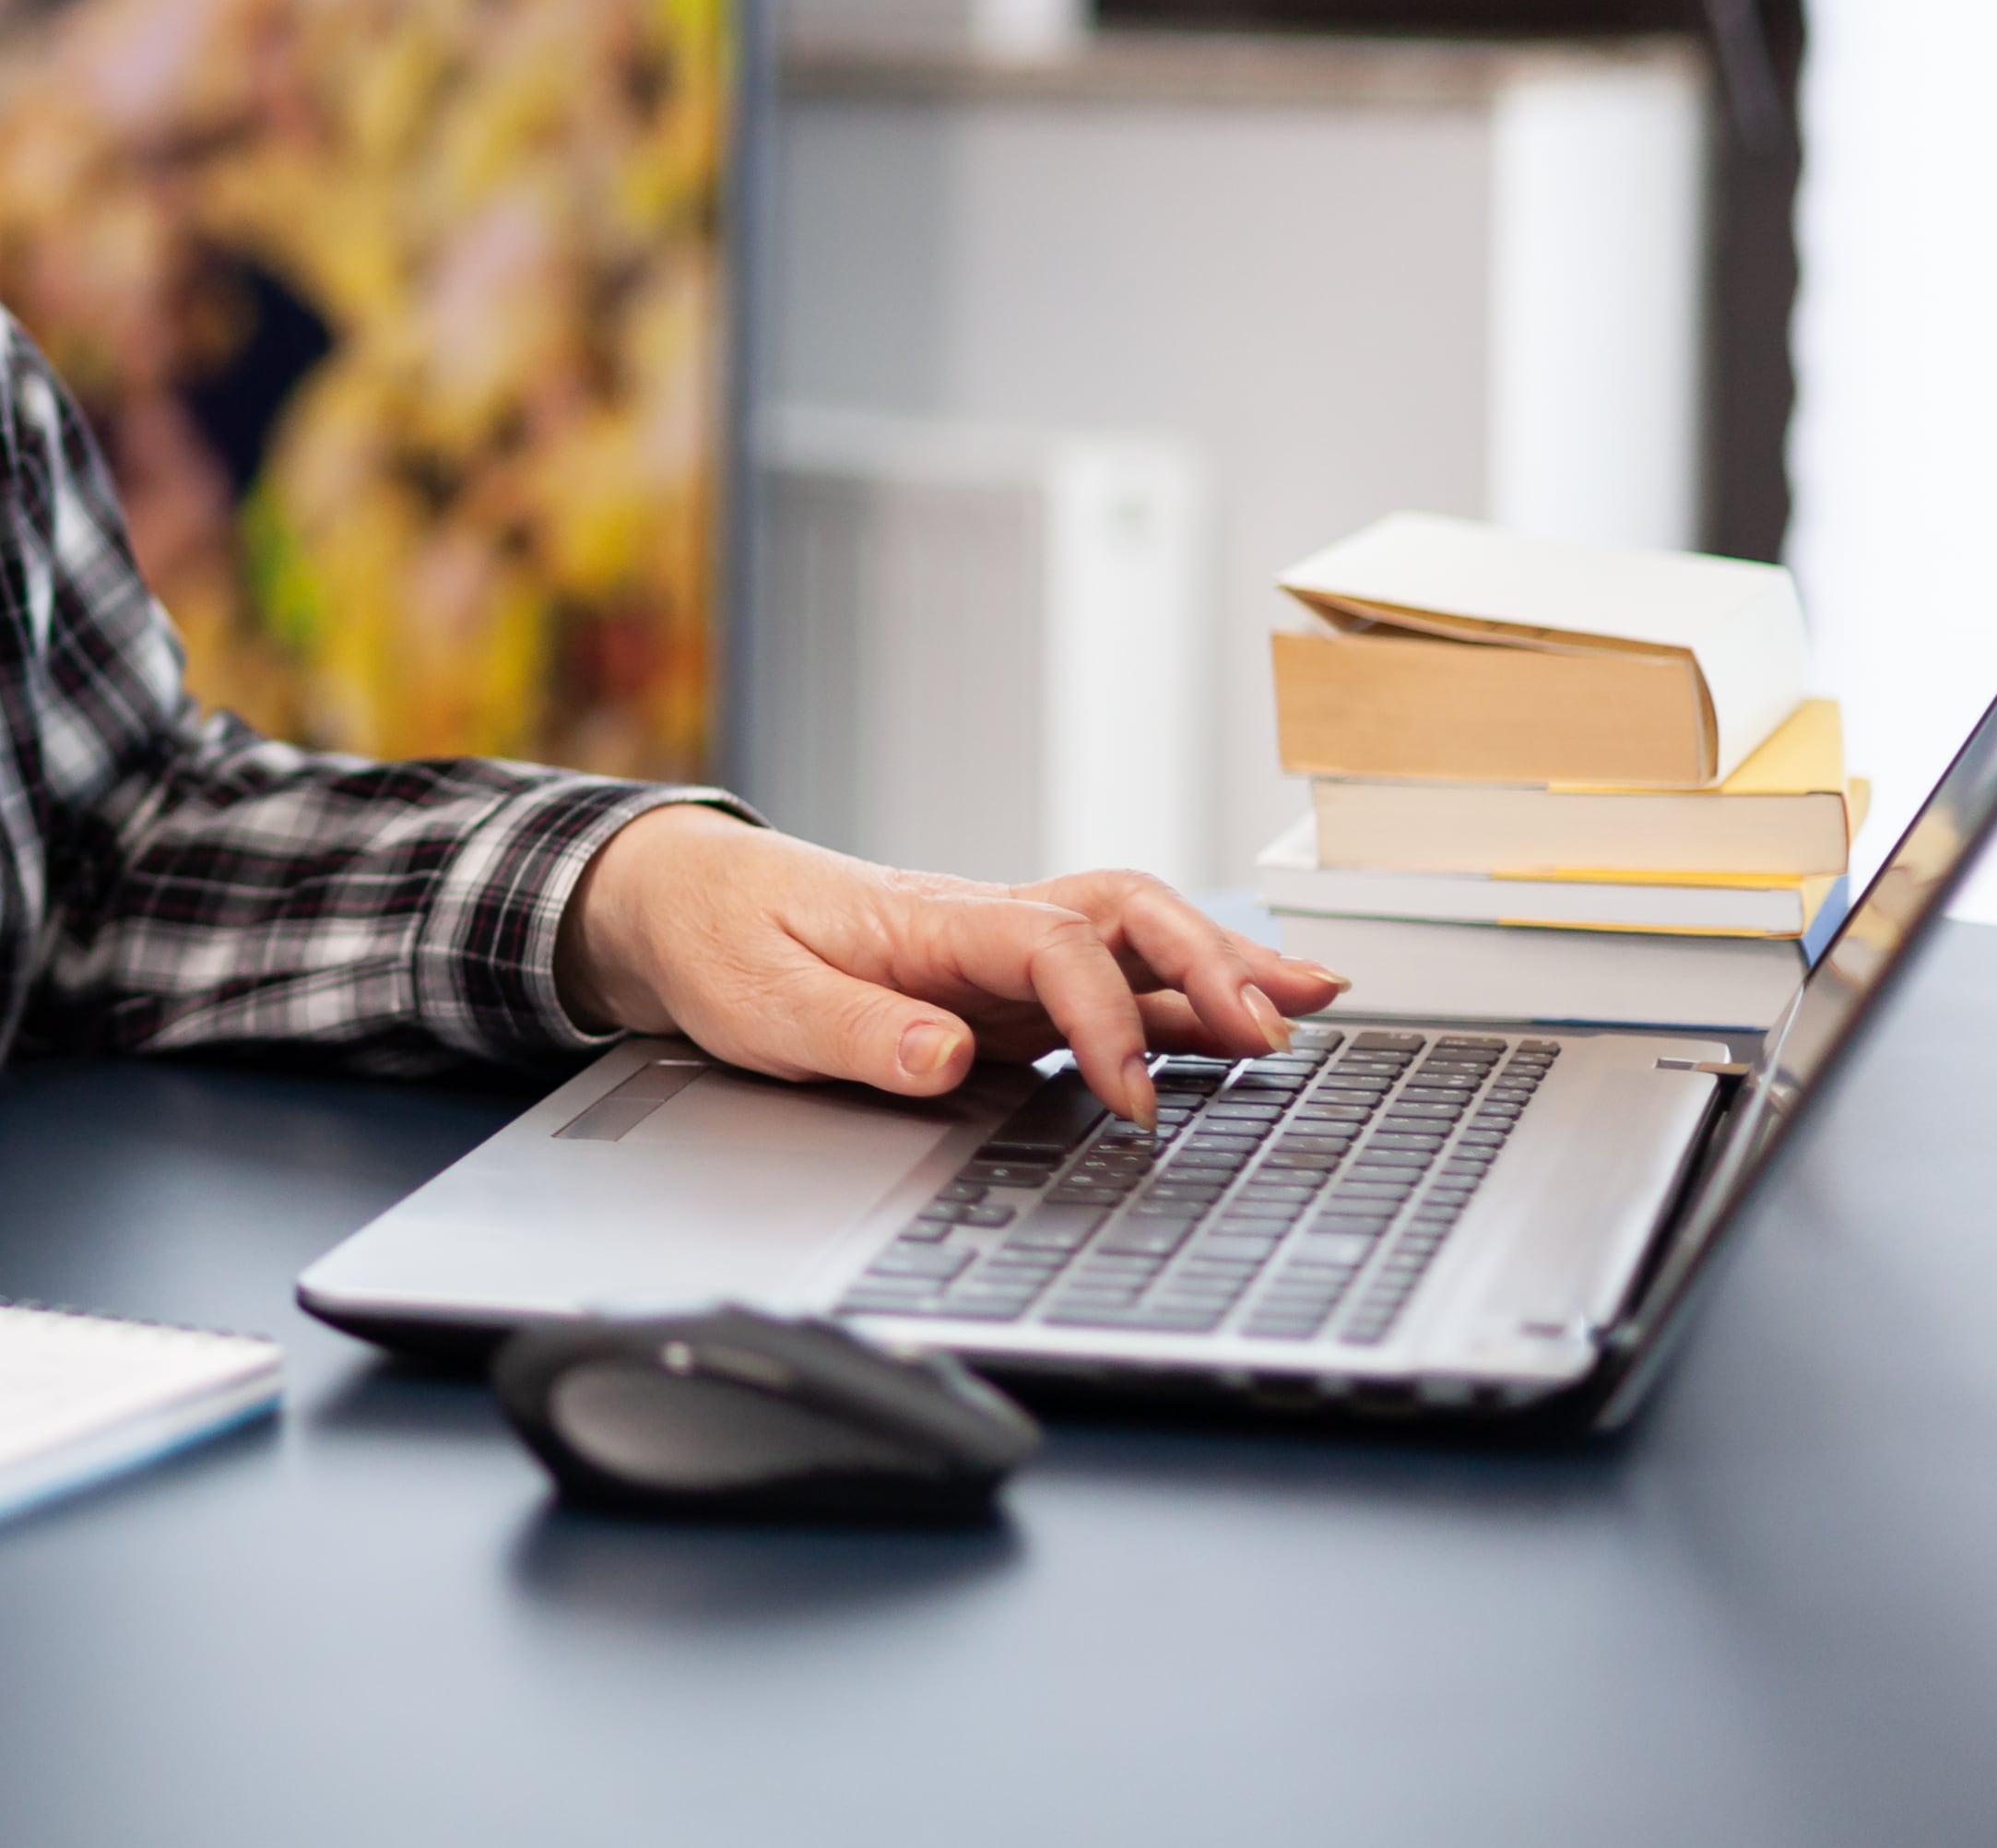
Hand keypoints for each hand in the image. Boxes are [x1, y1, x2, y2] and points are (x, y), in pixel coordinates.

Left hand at [557, 807, 1348, 1126]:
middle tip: (1279, 1029)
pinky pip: (1112, 978)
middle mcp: (980, 923)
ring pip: (1134, 937)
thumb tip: (947, 1055)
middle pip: (1124, 914)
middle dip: (1210, 965)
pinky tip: (1243, 1025)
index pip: (1052, 947)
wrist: (682, 900)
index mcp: (927, 921)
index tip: (1132, 1096)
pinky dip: (1186, 996)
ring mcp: (998, 949)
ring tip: (1314, 1007)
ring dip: (1223, 965)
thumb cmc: (720, 941)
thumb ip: (855, 1032)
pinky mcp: (1002, 984)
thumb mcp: (759, 1001)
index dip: (1106, 1017)